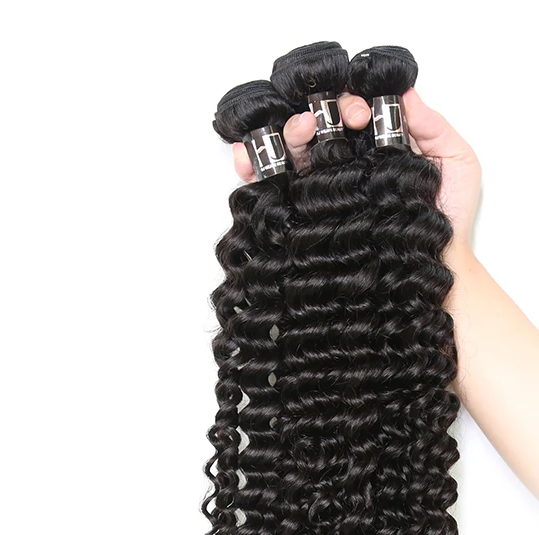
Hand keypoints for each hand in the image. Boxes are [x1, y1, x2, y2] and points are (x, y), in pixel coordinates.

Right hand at [231, 90, 481, 249]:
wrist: (433, 273)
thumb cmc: (446, 222)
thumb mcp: (456, 164)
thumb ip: (434, 128)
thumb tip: (406, 94)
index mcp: (375, 146)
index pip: (351, 112)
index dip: (349, 104)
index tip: (360, 116)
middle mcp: (344, 164)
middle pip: (316, 128)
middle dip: (312, 117)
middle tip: (317, 123)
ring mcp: (321, 189)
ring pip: (291, 153)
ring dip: (284, 135)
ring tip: (293, 133)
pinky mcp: (303, 215)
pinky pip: (271, 189)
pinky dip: (252, 170)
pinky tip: (245, 158)